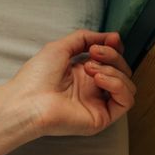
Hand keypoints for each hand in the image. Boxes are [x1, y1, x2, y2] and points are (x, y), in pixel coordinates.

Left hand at [2, 29, 135, 137]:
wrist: (27, 101)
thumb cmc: (35, 77)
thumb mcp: (60, 47)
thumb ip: (85, 38)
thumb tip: (112, 37)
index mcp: (82, 74)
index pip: (111, 60)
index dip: (115, 48)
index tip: (112, 39)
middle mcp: (91, 89)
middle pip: (121, 70)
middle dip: (112, 56)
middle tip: (94, 53)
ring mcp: (97, 103)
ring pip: (127, 85)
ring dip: (113, 70)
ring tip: (90, 68)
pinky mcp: (101, 117)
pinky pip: (125, 101)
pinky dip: (118, 85)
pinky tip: (98, 79)